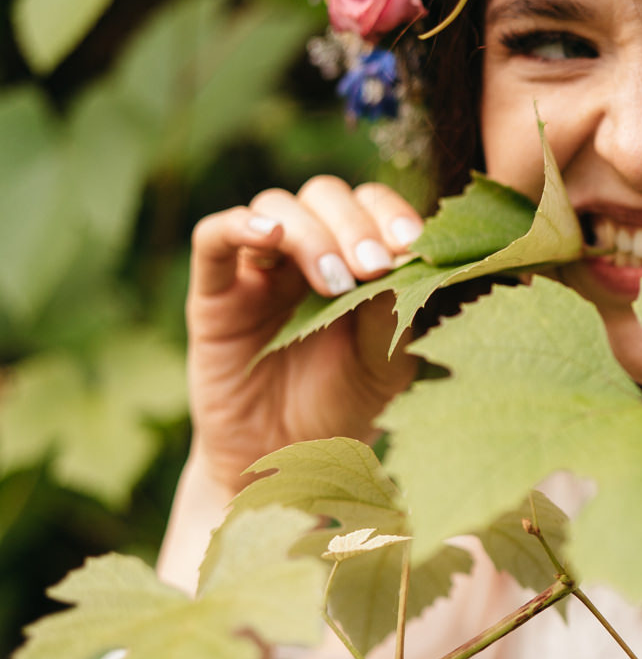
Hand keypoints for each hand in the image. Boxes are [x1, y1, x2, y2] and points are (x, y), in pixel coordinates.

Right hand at [185, 174, 423, 497]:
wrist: (285, 461)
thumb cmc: (341, 407)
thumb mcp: (384, 366)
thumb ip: (391, 314)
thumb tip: (404, 261)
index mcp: (353, 259)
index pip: (370, 206)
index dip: (389, 213)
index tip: (411, 244)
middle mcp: (305, 253)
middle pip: (324, 196)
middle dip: (353, 225)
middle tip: (372, 266)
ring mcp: (258, 269)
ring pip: (275, 207)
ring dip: (310, 235)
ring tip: (333, 284)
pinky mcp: (214, 293)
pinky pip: (213, 237)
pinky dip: (239, 225)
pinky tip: (269, 237)